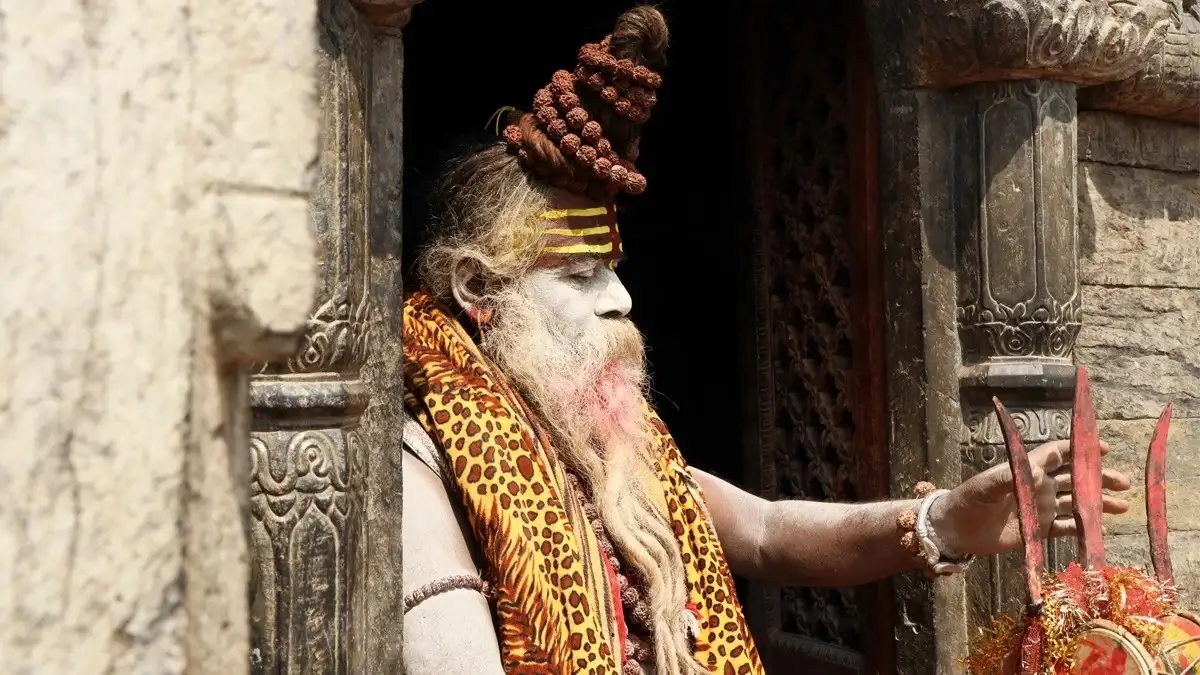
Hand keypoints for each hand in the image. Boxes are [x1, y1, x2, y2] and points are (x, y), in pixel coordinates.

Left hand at [929, 439, 1131, 557]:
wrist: (956, 529)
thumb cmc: (968, 500)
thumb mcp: (985, 486)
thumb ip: (1010, 477)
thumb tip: (1038, 471)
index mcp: (1026, 470)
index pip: (1057, 454)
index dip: (1078, 449)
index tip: (1103, 449)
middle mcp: (1038, 487)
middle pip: (1074, 479)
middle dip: (1098, 479)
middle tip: (1123, 483)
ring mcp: (1039, 509)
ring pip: (1075, 504)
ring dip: (1097, 504)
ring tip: (1122, 506)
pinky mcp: (1037, 530)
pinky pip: (1065, 528)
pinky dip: (1082, 528)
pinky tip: (1100, 529)